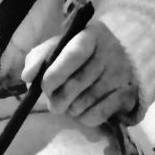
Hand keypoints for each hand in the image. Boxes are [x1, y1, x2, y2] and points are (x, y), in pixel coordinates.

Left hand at [22, 21, 137, 125]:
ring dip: (71, 109)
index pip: (73, 55)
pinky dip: (85, 118)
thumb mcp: (60, 46)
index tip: (45, 86)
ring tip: (70, 104)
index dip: (55, 74)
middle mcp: (109, 54)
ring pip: (85, 102)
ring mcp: (121, 75)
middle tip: (53, 103)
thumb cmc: (82, 52)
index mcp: (90, 36)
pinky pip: (98, 115)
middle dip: (58, 98)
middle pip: (77, 83)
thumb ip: (39, 57)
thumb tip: (27, 77)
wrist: (123, 56)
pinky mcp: (127, 95)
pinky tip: (83, 111)